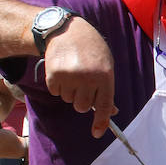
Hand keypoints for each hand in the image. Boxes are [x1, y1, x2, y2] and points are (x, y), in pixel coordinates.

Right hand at [41, 18, 116, 137]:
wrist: (67, 31)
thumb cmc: (91, 50)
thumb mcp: (106, 66)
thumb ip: (107, 89)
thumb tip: (111, 112)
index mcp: (105, 76)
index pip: (104, 105)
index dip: (101, 122)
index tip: (96, 133)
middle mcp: (87, 78)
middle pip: (82, 107)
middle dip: (82, 100)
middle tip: (82, 84)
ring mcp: (69, 77)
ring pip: (69, 100)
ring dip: (70, 91)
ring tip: (73, 73)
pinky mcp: (53, 75)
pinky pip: (56, 92)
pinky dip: (58, 86)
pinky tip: (62, 70)